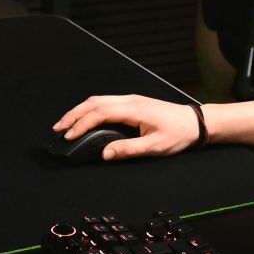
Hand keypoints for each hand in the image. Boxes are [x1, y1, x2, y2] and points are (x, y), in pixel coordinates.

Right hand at [52, 94, 200, 160]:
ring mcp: (131, 99)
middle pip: (93, 102)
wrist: (196, 122)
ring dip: (79, 110)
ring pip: (98, 100)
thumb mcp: (155, 147)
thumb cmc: (178, 134)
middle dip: (73, 115)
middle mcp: (129, 100)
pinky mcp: (133, 103)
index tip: (68, 136)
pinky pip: (105, 102)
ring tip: (65, 124)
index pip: (99, 113)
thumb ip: (128, 150)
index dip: (81, 125)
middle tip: (57, 129)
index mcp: (133, 109)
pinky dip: (90, 109)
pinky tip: (85, 118)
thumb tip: (105, 154)